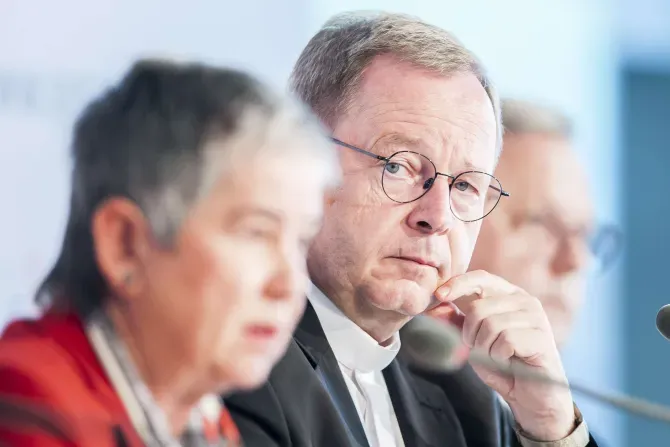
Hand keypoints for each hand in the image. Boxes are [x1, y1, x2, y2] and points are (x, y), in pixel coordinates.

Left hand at [428, 270, 575, 440]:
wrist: (529, 396)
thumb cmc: (502, 365)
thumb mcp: (472, 341)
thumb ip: (456, 322)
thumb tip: (436, 306)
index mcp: (507, 295)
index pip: (481, 278)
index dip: (458, 284)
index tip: (439, 295)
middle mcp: (524, 301)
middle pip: (478, 307)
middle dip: (470, 333)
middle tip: (479, 348)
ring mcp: (536, 317)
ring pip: (490, 325)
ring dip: (485, 348)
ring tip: (497, 356)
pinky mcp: (542, 337)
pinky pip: (506, 341)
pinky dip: (499, 356)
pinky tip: (510, 361)